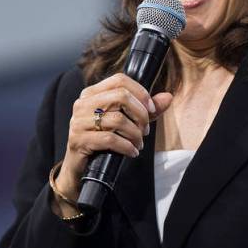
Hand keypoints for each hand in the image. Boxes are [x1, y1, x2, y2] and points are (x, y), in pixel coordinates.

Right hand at [55, 73, 172, 203]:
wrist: (80, 168)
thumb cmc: (103, 142)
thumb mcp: (125, 122)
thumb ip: (145, 110)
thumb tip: (168, 97)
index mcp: (92, 93)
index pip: (120, 80)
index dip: (140, 92)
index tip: (151, 110)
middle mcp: (82, 103)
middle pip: (121, 96)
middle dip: (141, 115)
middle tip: (146, 130)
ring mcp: (78, 122)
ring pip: (117, 119)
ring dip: (135, 134)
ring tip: (139, 143)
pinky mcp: (78, 140)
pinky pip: (110, 139)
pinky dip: (126, 146)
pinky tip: (132, 152)